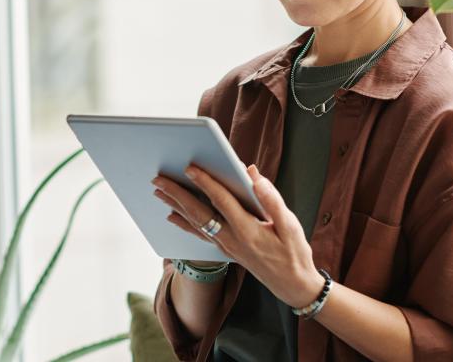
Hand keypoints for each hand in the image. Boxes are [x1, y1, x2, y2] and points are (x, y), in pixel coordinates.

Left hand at [151, 162, 323, 308]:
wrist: (293, 286)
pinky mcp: (226, 250)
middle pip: (198, 212)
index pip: (221, 201)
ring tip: (158, 191)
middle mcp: (231, 239)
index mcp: (248, 230)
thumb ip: (271, 199)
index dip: (205, 182)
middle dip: (177, 194)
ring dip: (175, 206)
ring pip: (195, 223)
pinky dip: (184, 224)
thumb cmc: (294, 253)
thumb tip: (253, 175)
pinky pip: (199, 235)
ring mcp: (226, 246)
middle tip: (158, 178)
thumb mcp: (291, 226)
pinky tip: (172, 216)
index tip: (189, 167)